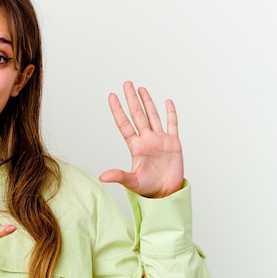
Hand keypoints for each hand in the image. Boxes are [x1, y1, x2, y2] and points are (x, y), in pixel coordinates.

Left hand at [99, 81, 183, 197]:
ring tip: (141, 89)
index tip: (112, 96)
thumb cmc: (148, 189)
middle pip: (138, 115)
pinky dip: (171, 113)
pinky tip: (167, 102)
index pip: (124, 124)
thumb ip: (119, 176)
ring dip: (147, 102)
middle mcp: (146, 140)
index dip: (118, 110)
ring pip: (152, 116)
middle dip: (132, 99)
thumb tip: (102, 177)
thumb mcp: (132, 181)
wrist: (166, 193)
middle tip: (126, 84)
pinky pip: (172, 125)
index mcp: (136, 146)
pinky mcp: (173, 143)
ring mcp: (160, 140)